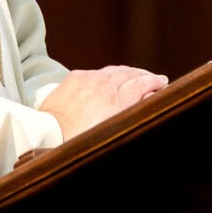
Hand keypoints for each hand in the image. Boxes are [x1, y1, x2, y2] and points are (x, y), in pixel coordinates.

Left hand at [44, 65, 167, 140]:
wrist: (48, 135)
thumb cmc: (82, 141)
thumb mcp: (113, 130)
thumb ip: (134, 110)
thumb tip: (149, 96)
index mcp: (118, 99)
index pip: (142, 83)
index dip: (155, 82)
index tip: (162, 83)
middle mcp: (106, 85)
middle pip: (130, 73)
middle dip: (144, 75)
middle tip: (154, 79)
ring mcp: (90, 78)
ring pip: (114, 71)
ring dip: (127, 73)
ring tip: (135, 77)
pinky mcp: (76, 77)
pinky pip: (97, 73)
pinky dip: (108, 75)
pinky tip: (111, 79)